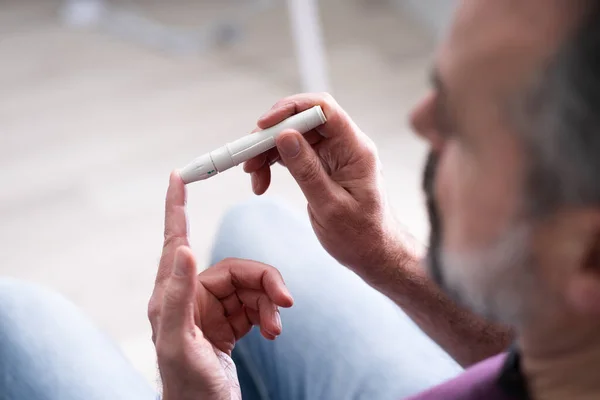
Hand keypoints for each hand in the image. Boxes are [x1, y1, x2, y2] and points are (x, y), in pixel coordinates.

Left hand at [148, 172, 293, 399]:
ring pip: (250, 286)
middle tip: (285, 303)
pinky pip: (256, 305)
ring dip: (269, 303)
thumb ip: (178, 295)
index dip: (177, 207)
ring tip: (278, 328)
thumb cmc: (188, 387)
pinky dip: (269, 314)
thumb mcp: (180, 343)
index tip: (178, 177)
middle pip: (235, 268)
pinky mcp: (231, 324)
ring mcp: (213, 310)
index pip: (176, 240)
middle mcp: (192, 297)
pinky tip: (274, 332)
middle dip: (263, 282)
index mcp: (172, 295)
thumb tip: (184, 248)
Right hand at [244, 93, 404, 279]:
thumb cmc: (360, 235)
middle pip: (302, 120)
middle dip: (271, 134)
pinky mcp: (320, 164)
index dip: (292, 109)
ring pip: (292, 136)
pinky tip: (261, 180)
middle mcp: (344, 145)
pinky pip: (291, 153)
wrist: (372, 252)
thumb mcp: (330, 206)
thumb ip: (307, 170)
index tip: (263, 126)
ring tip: (253, 175)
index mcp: (355, 149)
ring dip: (267, 151)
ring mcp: (331, 154)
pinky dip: (272, 163)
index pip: (324, 109)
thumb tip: (285, 136)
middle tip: (249, 157)